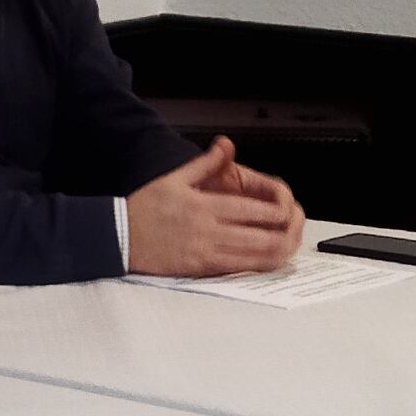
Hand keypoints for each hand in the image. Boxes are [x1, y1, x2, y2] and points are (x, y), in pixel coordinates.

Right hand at [127, 138, 309, 277]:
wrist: (119, 236)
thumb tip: (225, 145)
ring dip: (277, 254)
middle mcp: (209, 230)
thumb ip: (206, 163)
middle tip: (295, 230)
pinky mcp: (199, 269)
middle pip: (261, 237)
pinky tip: (266, 263)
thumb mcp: (174, 178)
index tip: (288, 210)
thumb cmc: (145, 207)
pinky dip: (256, 267)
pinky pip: (236, 270)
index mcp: (205, 205)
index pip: (253, 209)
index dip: (278, 212)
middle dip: (286, 235)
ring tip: (289, 247)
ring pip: (253, 258)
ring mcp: (205, 252)